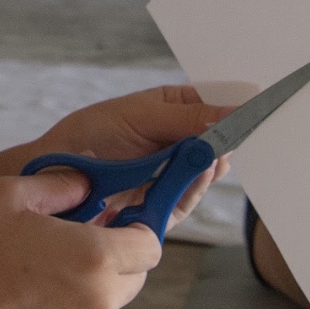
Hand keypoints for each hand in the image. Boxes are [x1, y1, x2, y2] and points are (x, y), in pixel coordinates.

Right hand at [0, 173, 161, 308]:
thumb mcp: (8, 196)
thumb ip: (60, 182)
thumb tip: (89, 181)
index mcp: (97, 256)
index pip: (151, 243)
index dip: (135, 231)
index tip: (112, 227)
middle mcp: (104, 302)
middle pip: (135, 276)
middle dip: (113, 262)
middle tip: (69, 254)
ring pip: (111, 308)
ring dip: (91, 295)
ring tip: (43, 287)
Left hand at [37, 85, 232, 231]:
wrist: (53, 178)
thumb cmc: (89, 135)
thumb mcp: (140, 116)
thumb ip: (187, 116)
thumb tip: (232, 111)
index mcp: (173, 109)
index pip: (214, 103)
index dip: (236, 105)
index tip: (256, 106)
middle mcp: (178, 142)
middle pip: (218, 140)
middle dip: (227, 138)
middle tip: (234, 135)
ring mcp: (173, 174)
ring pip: (208, 171)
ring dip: (211, 165)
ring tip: (213, 155)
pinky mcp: (165, 204)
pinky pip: (190, 197)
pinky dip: (196, 188)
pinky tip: (198, 175)